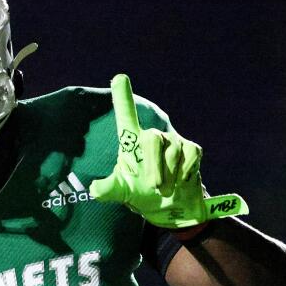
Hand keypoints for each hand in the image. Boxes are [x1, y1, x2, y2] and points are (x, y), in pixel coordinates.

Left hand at [89, 74, 248, 228]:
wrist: (169, 207)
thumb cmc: (140, 194)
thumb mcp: (122, 193)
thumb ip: (108, 190)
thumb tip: (94, 189)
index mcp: (130, 142)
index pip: (126, 115)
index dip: (123, 97)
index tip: (119, 78)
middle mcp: (151, 137)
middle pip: (153, 139)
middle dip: (154, 166)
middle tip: (154, 187)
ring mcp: (172, 141)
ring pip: (173, 151)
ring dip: (169, 175)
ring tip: (165, 189)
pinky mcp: (190, 148)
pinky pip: (190, 154)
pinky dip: (186, 172)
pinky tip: (181, 181)